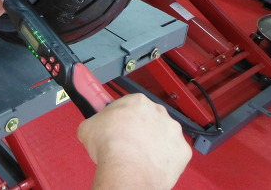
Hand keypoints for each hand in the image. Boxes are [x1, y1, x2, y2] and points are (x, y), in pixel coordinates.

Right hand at [77, 93, 191, 189]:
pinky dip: (163, 158)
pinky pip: (173, 153)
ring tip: (137, 154)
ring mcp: (172, 131)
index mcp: (137, 101)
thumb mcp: (88, 127)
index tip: (117, 123)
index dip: (121, 116)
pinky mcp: (182, 151)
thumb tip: (92, 126)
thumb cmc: (111, 147)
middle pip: (148, 118)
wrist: (127, 169)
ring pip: (163, 135)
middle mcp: (158, 112)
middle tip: (125, 141)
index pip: (129, 104)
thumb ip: (94, 122)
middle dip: (138, 128)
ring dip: (153, 142)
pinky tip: (151, 162)